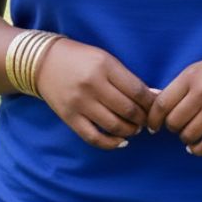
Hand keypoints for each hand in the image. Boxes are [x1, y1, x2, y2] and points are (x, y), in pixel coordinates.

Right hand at [34, 38, 158, 150]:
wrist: (44, 62)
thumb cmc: (81, 58)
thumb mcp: (105, 59)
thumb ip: (127, 78)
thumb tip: (154, 96)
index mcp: (104, 66)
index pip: (137, 91)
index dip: (152, 103)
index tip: (157, 108)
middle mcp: (92, 84)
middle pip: (128, 110)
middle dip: (143, 118)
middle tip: (147, 120)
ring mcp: (80, 103)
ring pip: (114, 126)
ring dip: (131, 131)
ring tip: (135, 128)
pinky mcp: (69, 117)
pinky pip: (94, 137)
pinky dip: (111, 143)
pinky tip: (121, 141)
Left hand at [144, 49, 201, 156]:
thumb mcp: (199, 69)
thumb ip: (178, 87)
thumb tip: (153, 107)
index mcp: (191, 76)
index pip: (161, 103)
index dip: (153, 119)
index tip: (153, 126)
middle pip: (173, 122)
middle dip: (171, 127)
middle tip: (176, 126)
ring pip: (188, 135)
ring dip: (184, 138)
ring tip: (188, 133)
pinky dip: (197, 149)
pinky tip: (195, 145)